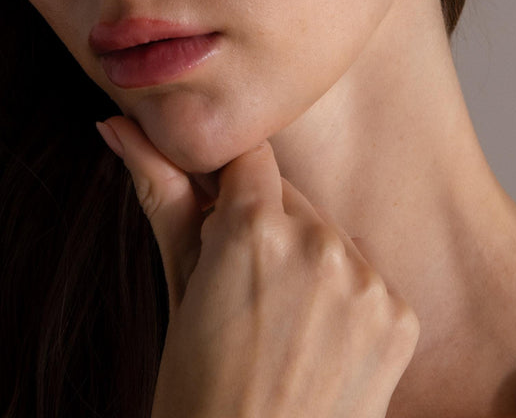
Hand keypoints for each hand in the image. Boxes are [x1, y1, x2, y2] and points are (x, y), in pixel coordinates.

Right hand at [97, 118, 418, 417]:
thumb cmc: (197, 395)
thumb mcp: (178, 292)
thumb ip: (161, 195)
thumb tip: (116, 125)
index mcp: (254, 230)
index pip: (249, 160)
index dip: (230, 184)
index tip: (220, 213)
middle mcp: (320, 243)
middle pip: (292, 201)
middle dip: (266, 228)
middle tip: (241, 295)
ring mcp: (366, 280)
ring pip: (331, 238)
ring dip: (308, 262)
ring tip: (278, 326)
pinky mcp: (399, 315)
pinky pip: (368, 279)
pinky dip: (346, 301)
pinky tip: (317, 345)